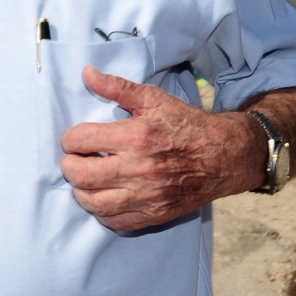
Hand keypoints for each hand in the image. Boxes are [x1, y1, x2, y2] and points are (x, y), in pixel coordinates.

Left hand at [57, 66, 259, 231]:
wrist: (225, 155)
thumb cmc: (187, 125)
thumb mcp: (153, 99)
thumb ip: (117, 87)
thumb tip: (86, 73)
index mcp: (136, 137)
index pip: (81, 140)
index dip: (69, 139)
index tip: (73, 139)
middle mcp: (140, 169)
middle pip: (81, 175)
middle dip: (69, 166)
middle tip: (75, 160)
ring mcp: (148, 196)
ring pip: (94, 203)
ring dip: (81, 192)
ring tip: (86, 180)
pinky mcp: (155, 214)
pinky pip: (116, 222)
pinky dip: (102, 213)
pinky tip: (104, 197)